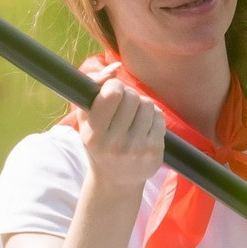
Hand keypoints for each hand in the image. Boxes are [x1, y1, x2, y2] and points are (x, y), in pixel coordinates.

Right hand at [75, 69, 164, 197]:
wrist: (116, 179)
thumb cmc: (99, 142)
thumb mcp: (87, 120)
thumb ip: (92, 89)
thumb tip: (114, 68)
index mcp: (94, 134)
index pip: (112, 94)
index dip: (114, 86)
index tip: (112, 93)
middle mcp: (115, 144)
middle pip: (132, 97)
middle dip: (128, 95)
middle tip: (124, 106)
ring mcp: (137, 149)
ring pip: (147, 104)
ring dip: (141, 105)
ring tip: (133, 117)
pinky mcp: (154, 152)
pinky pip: (159, 117)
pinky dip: (153, 116)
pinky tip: (144, 126)